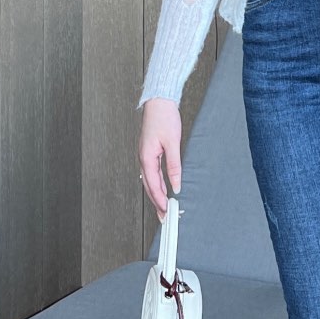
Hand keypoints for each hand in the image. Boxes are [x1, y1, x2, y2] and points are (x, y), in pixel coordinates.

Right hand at [139, 99, 182, 216]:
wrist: (159, 101)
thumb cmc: (164, 117)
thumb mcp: (172, 143)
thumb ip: (174, 165)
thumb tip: (176, 184)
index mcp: (146, 157)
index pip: (153, 185)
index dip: (160, 200)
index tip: (166, 211)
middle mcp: (143, 157)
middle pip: (149, 186)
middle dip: (156, 202)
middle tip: (164, 217)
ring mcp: (145, 154)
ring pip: (150, 180)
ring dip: (157, 194)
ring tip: (164, 207)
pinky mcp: (149, 151)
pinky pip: (152, 172)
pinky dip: (157, 183)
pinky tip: (163, 188)